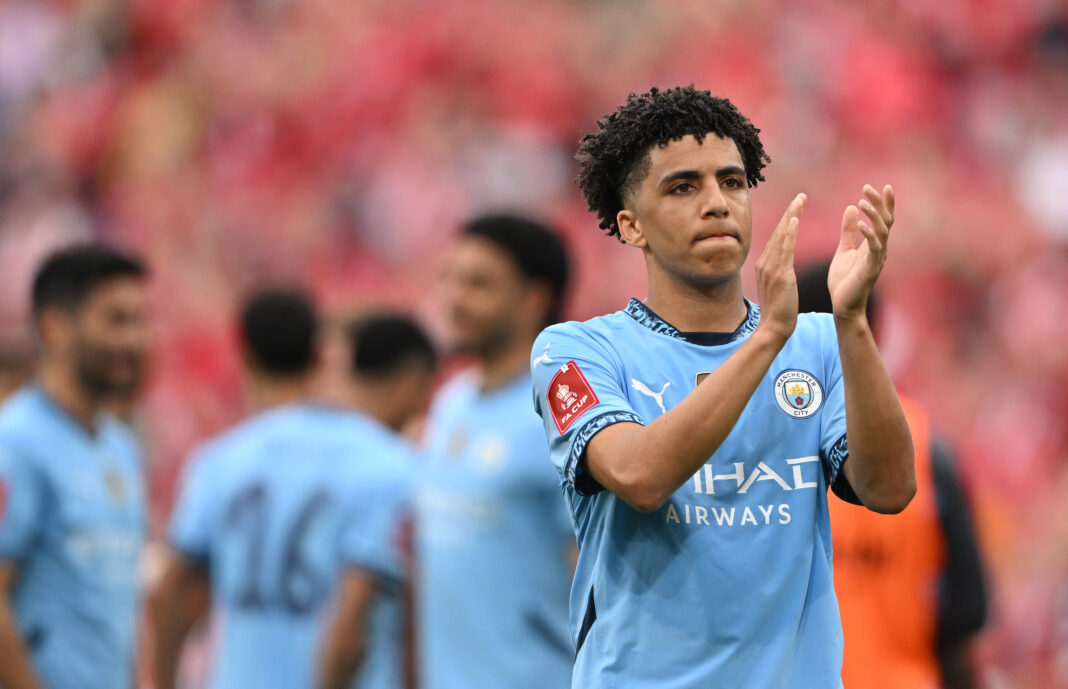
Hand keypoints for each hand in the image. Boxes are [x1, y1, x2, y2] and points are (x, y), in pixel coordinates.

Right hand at [755, 193, 804, 341]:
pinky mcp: (780, 274)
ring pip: (782, 235)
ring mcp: (771, 268)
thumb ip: (778, 272)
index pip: (778, 237)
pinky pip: (785, 248)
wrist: (774, 327)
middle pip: (779, 231)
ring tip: (801, 200)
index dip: (787, 219)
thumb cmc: (779, 310)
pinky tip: (794, 219)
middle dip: (790, 211)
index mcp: (765, 264)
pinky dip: (789, 232)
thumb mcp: (777, 286)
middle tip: (801, 195)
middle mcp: (765, 262)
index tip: (796, 206)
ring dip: (791, 215)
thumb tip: (781, 265)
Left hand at [829, 184, 893, 321]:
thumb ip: (848, 231)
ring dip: (873, 216)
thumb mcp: (844, 250)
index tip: (883, 186)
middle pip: (885, 221)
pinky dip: (868, 235)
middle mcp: (879, 250)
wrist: (843, 306)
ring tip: (862, 202)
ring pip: (882, 232)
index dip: (884, 203)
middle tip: (868, 188)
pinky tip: (860, 224)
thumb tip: (851, 207)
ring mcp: (877, 259)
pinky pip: (873, 249)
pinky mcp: (870, 269)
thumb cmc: (844, 280)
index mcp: (873, 244)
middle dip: (879, 203)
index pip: (883, 220)